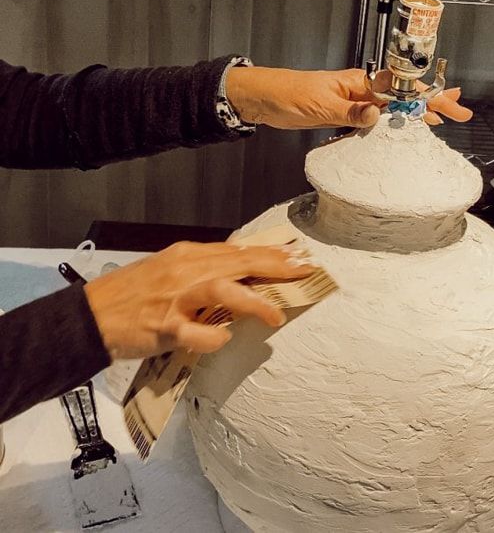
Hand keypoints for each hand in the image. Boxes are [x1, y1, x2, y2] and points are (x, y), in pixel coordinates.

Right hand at [84, 241, 314, 359]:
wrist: (91, 315)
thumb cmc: (132, 295)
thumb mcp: (170, 271)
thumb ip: (203, 272)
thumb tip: (239, 273)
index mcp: (188, 256)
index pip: (238, 251)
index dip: (270, 255)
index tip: (297, 256)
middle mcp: (185, 270)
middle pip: (238, 263)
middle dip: (274, 267)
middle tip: (303, 271)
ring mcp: (175, 298)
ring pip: (221, 290)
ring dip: (252, 301)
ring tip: (276, 314)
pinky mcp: (163, 326)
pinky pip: (195, 333)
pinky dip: (211, 338)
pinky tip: (223, 341)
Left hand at [226, 66, 471, 129]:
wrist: (265, 99)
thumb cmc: (290, 95)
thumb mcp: (321, 106)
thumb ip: (351, 112)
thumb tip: (378, 115)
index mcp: (360, 82)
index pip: (401, 88)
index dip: (427, 96)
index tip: (449, 102)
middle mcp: (362, 90)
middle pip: (405, 96)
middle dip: (432, 103)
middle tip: (461, 113)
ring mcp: (355, 102)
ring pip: (394, 108)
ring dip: (417, 114)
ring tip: (442, 120)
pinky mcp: (345, 114)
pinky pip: (377, 119)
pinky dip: (395, 123)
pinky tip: (404, 128)